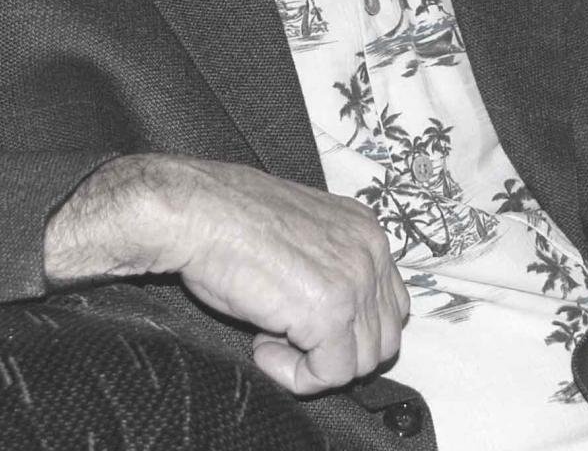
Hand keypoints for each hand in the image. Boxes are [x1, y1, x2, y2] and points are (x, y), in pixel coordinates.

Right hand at [44, 154, 409, 394]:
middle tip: (283, 331)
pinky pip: (330, 375)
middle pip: (383, 339)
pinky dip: (296, 375)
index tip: (302, 323)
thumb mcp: (301, 234)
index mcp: (366, 228)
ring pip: (361, 362)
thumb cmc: (231, 221)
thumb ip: (332, 264)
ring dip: (314, 362)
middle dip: (335, 350)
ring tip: (269, 333)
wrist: (197, 212)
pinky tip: (261, 345)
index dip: (348, 329)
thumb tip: (336, 318)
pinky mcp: (330, 312)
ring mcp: (355, 280)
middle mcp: (371, 249)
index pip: (389, 305)